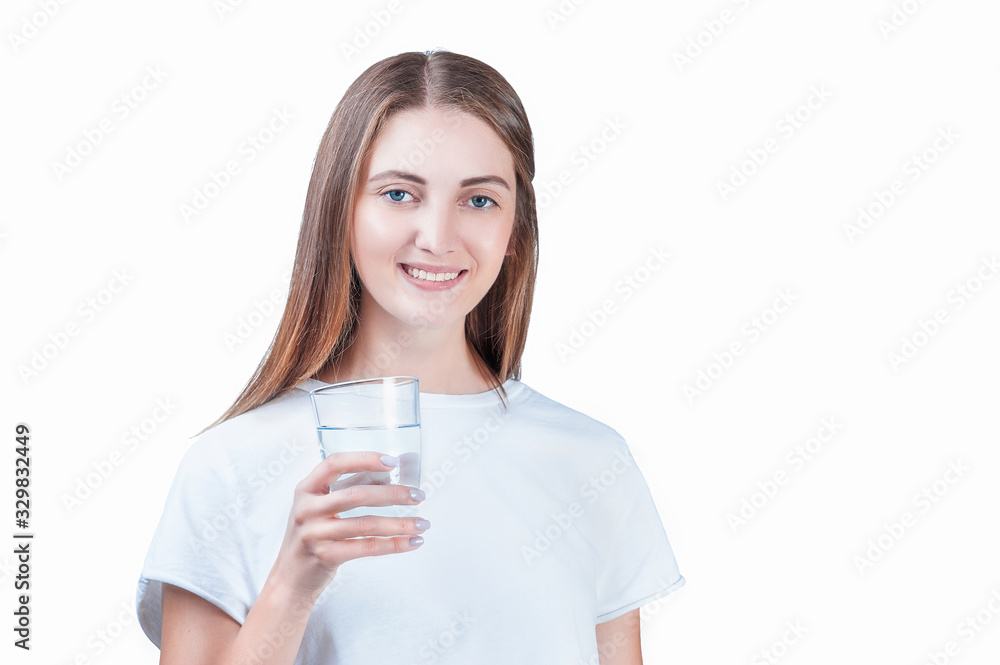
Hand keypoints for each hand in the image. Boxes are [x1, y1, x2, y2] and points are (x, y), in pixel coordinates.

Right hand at [271, 451, 428, 598]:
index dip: (364, 459)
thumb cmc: (312, 535)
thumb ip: (348, 488)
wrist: (290, 578)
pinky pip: (367, 547)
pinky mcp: (326, 556)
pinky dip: (394, 544)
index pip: (334, 463)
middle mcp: (307, 509)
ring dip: (400, 523)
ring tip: (423, 523)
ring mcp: (314, 534)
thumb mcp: (320, 507)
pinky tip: (411, 542)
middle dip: (393, 494)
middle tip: (418, 496)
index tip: (392, 461)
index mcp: (306, 489)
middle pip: (357, 495)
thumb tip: (389, 474)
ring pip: (366, 524)